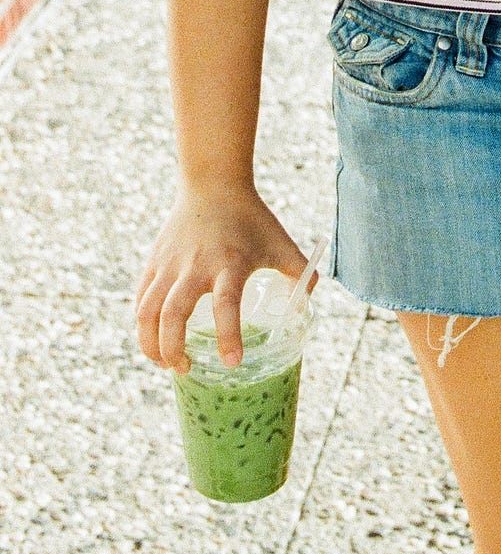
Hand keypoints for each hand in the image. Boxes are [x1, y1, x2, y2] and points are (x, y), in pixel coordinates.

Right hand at [136, 186, 307, 373]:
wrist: (213, 183)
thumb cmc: (250, 218)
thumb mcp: (280, 243)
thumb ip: (299, 272)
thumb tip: (306, 303)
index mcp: (229, 264)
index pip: (226, 304)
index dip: (228, 335)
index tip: (232, 362)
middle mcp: (195, 266)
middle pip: (173, 313)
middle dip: (173, 349)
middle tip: (185, 369)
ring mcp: (170, 264)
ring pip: (147, 311)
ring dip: (151, 343)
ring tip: (164, 363)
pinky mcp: (154, 262)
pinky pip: (141, 299)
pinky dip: (143, 324)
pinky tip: (154, 338)